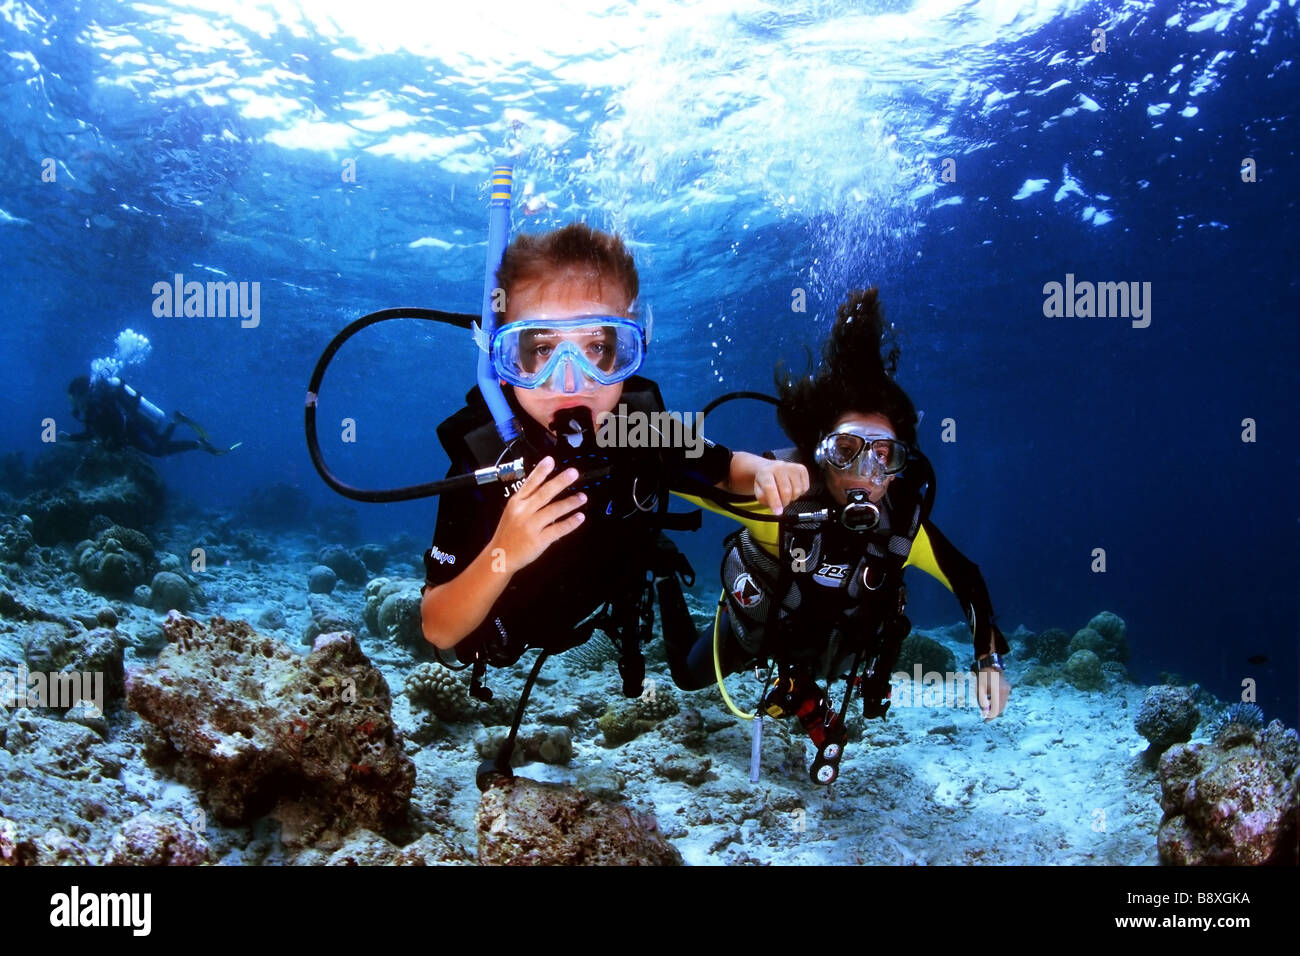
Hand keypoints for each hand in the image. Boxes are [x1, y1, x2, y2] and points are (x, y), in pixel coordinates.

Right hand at [487, 457, 585, 573]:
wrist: (500, 556)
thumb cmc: (508, 533)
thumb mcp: (512, 511)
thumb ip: (527, 499)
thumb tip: (544, 485)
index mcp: (516, 502)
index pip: (530, 483)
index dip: (541, 471)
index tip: (551, 460)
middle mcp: (524, 512)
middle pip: (544, 493)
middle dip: (560, 482)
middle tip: (573, 473)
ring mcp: (531, 526)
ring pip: (554, 510)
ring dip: (570, 502)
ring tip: (582, 497)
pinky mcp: (539, 540)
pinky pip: (558, 529)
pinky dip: (570, 523)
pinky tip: (579, 517)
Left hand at [753, 460, 809, 514]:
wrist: (770, 468)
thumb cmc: (765, 481)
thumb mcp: (758, 491)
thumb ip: (764, 499)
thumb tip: (775, 505)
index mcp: (765, 472)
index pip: (770, 488)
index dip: (775, 502)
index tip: (777, 512)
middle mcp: (779, 467)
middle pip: (786, 491)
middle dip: (784, 502)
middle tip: (781, 503)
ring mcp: (792, 467)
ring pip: (797, 491)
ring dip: (792, 498)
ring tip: (786, 494)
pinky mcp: (802, 469)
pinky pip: (805, 488)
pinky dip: (800, 493)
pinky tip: (793, 488)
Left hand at [976, 668, 1010, 719]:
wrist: (989, 666)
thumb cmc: (981, 678)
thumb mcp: (978, 691)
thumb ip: (982, 703)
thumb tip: (986, 713)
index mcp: (997, 692)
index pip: (996, 709)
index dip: (991, 716)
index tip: (986, 721)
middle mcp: (1005, 691)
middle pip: (1001, 708)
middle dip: (994, 713)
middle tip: (986, 716)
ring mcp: (1008, 689)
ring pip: (1003, 704)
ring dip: (996, 708)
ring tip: (987, 707)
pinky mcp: (1008, 688)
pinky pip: (1004, 699)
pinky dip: (998, 702)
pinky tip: (991, 701)